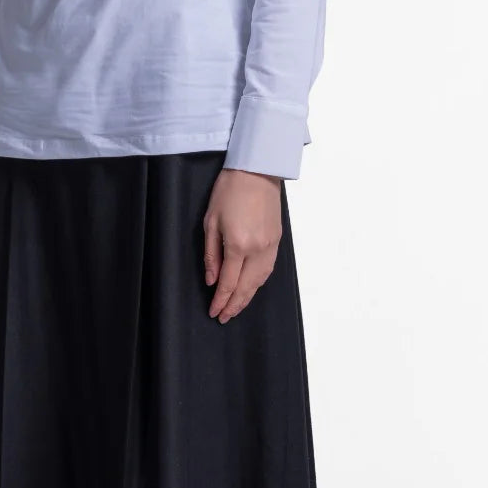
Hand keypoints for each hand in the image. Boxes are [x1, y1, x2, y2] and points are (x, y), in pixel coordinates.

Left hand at [202, 167, 282, 322]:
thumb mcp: (210, 221)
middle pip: (246, 287)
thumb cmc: (229, 190)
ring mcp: (270, 246)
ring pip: (260, 281)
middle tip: (224, 317)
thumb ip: (211, 254)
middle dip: (234, 305)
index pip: (228, 283)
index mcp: (238, 245)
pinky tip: (252, 287)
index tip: (214, 312)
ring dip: (248, 297)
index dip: (220, 301)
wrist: (257, 170)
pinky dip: (259, 283)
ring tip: (237, 307)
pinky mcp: (277, 240)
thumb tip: (211, 279)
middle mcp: (257, 250)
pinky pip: (268, 269)